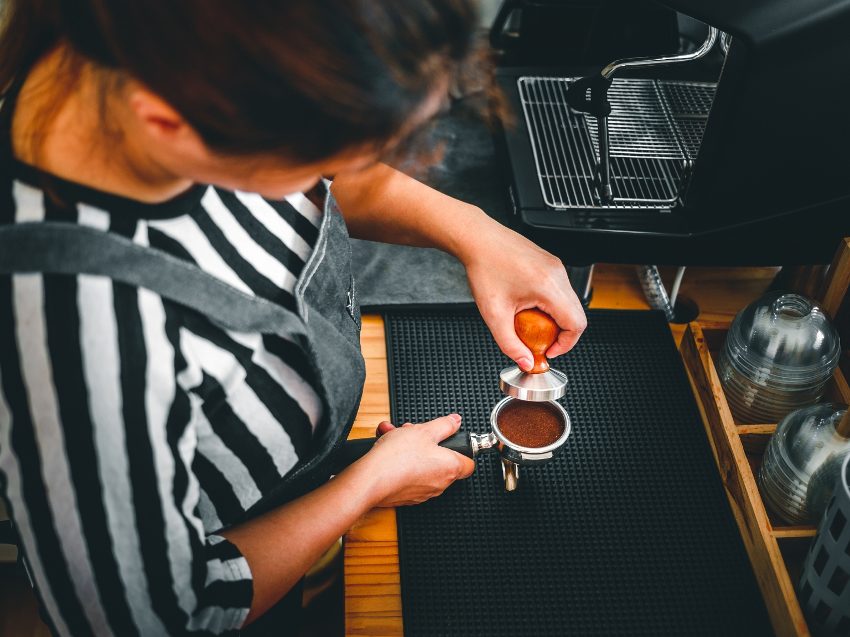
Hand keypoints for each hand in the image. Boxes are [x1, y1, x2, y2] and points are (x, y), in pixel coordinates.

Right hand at [358, 415, 474, 506]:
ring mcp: (422, 492)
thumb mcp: (424, 430)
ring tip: (394, 436)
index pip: (469, 463)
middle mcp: (439, 484)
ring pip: (421, 465)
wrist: (371, 480)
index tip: (451, 440)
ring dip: (410, 449)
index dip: (461, 449)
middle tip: (414, 432)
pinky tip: (387, 449)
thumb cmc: (398, 457)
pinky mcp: (405, 496)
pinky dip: (400, 462)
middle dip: (427, 443)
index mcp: (450, 468)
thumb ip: (444, 425)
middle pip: (440, 460)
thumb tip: (455, 421)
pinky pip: (407, 475)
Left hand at [458, 216, 586, 369]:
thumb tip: (526, 362)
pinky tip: (528, 306)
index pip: (576, 324)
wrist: (478, 240)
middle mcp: (557, 274)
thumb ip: (510, 344)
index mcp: (548, 287)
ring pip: (569, 303)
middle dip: (560, 334)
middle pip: (576, 315)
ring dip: (555, 319)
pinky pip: (560, 291)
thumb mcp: (494, 314)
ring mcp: (556, 267)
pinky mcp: (551, 264)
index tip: (549, 351)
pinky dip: (550, 305)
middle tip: (539, 341)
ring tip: (531, 322)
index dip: (566, 344)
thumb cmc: (484, 268)